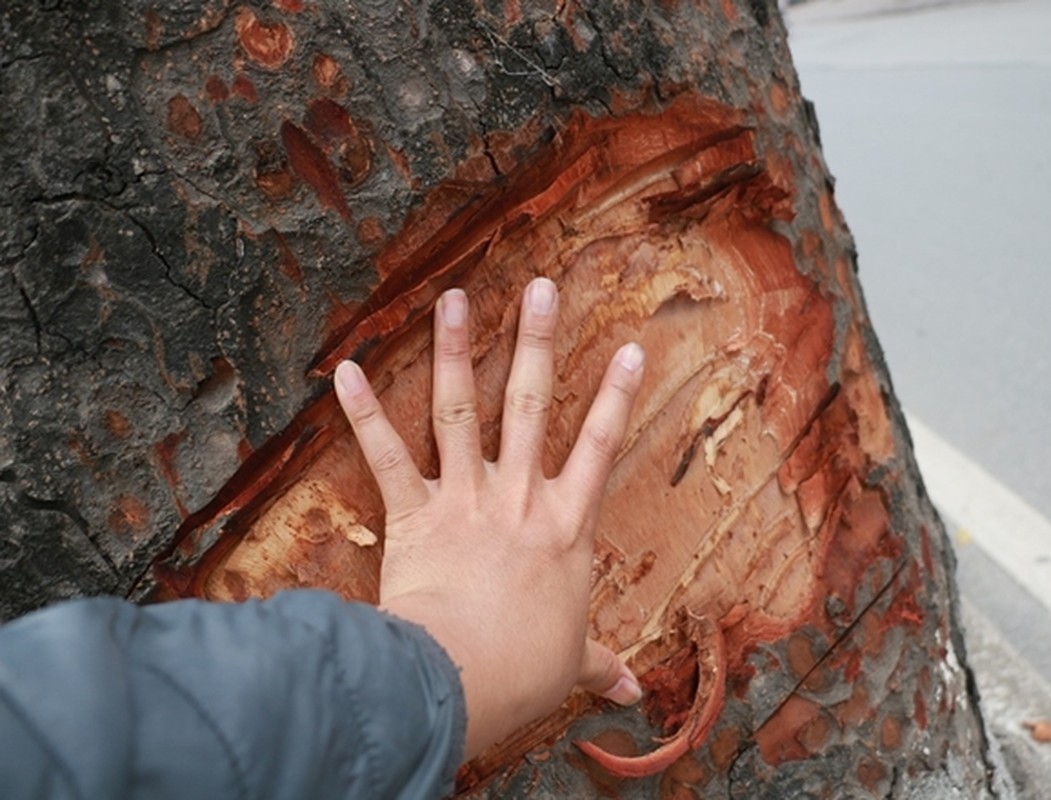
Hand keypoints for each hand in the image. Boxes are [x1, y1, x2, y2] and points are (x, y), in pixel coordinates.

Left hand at [333, 278, 645, 757]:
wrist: (464, 675)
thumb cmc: (522, 670)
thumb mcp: (570, 662)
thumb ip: (598, 664)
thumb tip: (633, 692)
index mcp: (564, 527)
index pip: (600, 447)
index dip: (616, 397)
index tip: (630, 348)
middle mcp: (519, 499)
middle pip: (531, 406)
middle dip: (537, 342)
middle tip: (541, 288)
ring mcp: (465, 499)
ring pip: (460, 411)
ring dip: (454, 351)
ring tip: (454, 297)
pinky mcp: (414, 514)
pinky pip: (386, 456)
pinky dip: (363, 414)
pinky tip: (344, 369)